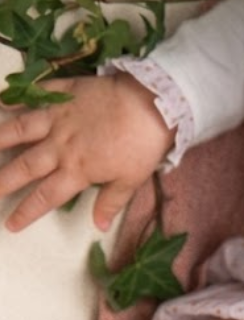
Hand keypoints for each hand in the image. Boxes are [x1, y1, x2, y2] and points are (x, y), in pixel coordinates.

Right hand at [0, 71, 173, 231]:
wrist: (152, 103)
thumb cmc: (144, 144)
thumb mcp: (132, 180)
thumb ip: (111, 202)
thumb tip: (99, 226)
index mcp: (77, 170)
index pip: (46, 196)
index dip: (26, 211)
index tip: (10, 224)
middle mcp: (61, 145)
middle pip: (24, 166)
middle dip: (2, 181)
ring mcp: (60, 117)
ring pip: (21, 129)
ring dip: (0, 138)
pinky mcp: (65, 93)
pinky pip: (37, 95)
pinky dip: (18, 98)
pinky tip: (2, 100)